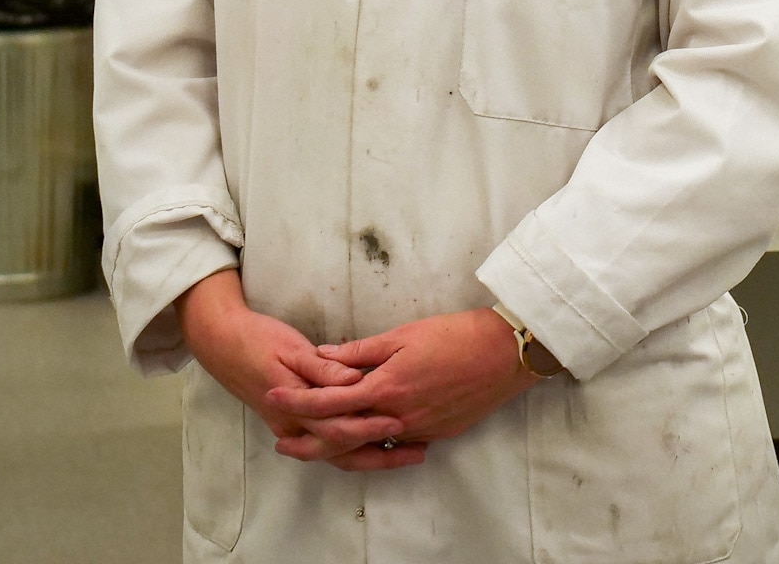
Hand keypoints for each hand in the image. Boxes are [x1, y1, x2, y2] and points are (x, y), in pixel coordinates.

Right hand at [175, 270, 427, 471]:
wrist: (223, 344)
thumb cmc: (259, 340)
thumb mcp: (291, 347)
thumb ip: (322, 367)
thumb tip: (353, 380)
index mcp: (294, 406)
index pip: (337, 427)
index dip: (369, 426)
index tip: (399, 422)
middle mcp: (294, 425)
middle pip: (341, 450)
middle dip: (380, 454)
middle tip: (417, 451)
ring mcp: (293, 428)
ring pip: (336, 452)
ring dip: (371, 456)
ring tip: (407, 454)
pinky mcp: (296, 424)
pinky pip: (328, 444)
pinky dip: (355, 448)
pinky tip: (379, 445)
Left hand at [263, 308, 541, 467]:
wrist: (505, 354)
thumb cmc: (456, 335)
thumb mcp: (404, 334)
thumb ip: (361, 351)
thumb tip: (323, 356)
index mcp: (386, 388)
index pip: (329, 402)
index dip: (297, 401)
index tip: (272, 396)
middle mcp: (398, 416)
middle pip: (342, 437)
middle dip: (308, 441)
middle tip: (282, 441)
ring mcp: (418, 429)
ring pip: (369, 444)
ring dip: (341, 443)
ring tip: (318, 442)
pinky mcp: (437, 433)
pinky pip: (397, 442)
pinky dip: (376, 440)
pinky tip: (366, 434)